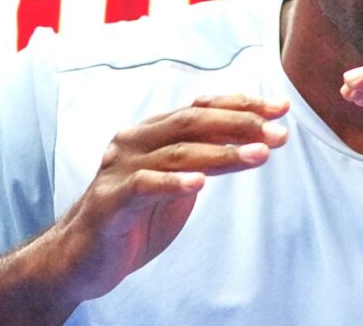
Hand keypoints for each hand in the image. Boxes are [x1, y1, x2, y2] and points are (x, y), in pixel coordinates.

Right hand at [45, 95, 288, 302]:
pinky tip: (200, 183)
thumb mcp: (179, 181)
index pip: (202, 108)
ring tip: (258, 155)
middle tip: (278, 133)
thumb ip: (206, 157)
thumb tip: (255, 138)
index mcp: (153, 132)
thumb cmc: (136, 216)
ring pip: (177, 152)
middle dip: (240, 124)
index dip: (242, 105)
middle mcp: (135, 141)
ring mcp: (120, 168)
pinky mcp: (109, 201)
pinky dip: (173, 182)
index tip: (280, 108)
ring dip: (222, 153)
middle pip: (193, 122)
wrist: (82, 258)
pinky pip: (143, 186)